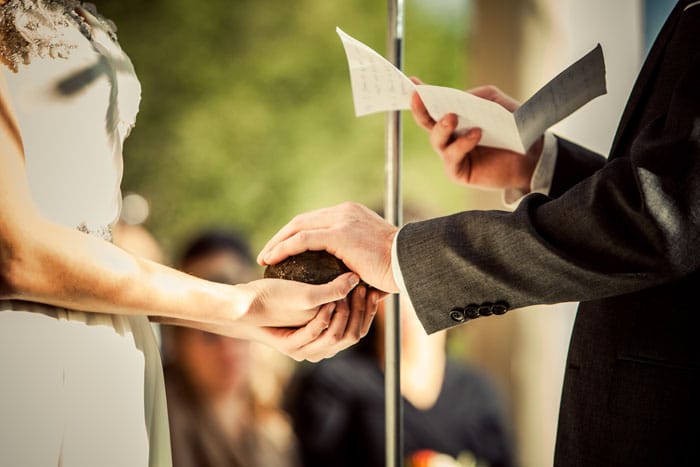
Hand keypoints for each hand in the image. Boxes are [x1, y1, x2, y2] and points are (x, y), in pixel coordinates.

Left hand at [255, 285, 382, 361]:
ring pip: (335, 337)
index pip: (358, 331)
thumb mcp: (312, 292)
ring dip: (344, 315)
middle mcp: (319, 349)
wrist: (249, 307)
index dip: (369, 313)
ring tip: (346, 294)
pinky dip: (323, 318)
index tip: (373, 292)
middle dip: (359, 312)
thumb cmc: (280, 297)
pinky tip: (327, 302)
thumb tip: (358, 280)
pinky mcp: (288, 345)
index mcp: (328, 339)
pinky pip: (312, 333)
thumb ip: (335, 292)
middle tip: (362, 290)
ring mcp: (304, 350)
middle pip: (351, 336)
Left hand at [258, 202, 399, 293]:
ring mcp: (341, 220)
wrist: (412, 263)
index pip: (316, 221)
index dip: (297, 234)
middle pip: (303, 220)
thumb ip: (355, 261)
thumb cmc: (397, 268)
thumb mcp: (372, 258)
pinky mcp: (338, 234)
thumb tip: (348, 280)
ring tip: (265, 258)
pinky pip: (302, 239)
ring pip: (298, 227)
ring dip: (278, 243)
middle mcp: (344, 212)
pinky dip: (284, 248)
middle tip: (268, 253)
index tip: (285, 250)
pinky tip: (272, 259)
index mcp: (352, 214)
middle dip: (283, 237)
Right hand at [410, 80, 543, 191]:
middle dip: (420, 110)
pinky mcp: (459, 172)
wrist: (532, 154)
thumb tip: (456, 99)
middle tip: (418, 97)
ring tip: (453, 117)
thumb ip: (477, 96)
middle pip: (427, 123)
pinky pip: (452, 157)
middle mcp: (449, 136)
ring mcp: (452, 155)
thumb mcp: (496, 103)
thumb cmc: (514, 127)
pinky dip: (463, 144)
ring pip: (437, 139)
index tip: (412, 83)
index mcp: (455, 118)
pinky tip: (477, 134)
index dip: (421, 96)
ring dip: (442, 127)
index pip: (433, 106)